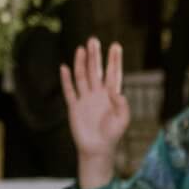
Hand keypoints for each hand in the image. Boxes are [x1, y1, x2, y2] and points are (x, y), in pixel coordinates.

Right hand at [59, 38, 130, 160]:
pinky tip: (65, 67)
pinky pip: (69, 90)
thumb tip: (117, 92)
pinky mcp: (74, 107)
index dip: (114, 60)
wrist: (97, 149)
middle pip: (96, 70)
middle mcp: (97, 94)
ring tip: (81, 48)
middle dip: (95, 56)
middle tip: (94, 40)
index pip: (113, 74)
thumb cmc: (113, 135)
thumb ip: (123, 106)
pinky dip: (66, 79)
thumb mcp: (123, 121)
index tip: (116, 46)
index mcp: (111, 95)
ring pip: (82, 76)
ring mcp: (85, 99)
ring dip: (81, 62)